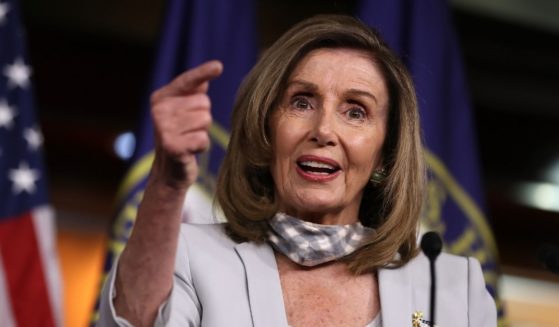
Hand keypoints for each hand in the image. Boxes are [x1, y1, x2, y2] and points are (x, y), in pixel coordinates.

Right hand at [149, 60, 222, 189]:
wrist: (169, 171)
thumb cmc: (181, 136)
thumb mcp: (184, 111)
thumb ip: (193, 91)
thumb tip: (210, 71)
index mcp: (161, 98)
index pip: (187, 81)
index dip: (203, 72)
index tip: (218, 66)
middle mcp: (159, 111)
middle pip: (203, 103)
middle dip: (202, 118)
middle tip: (188, 130)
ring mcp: (164, 128)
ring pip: (205, 120)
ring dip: (202, 132)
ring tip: (188, 139)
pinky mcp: (173, 147)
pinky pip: (203, 139)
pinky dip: (201, 146)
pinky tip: (189, 151)